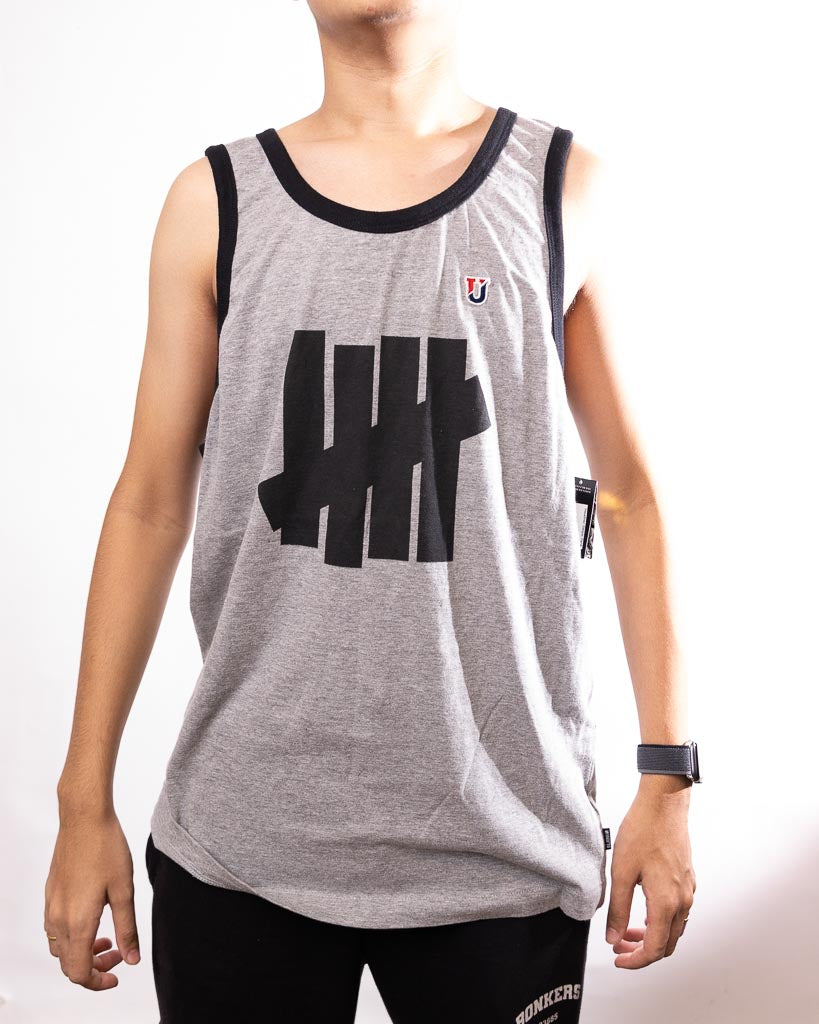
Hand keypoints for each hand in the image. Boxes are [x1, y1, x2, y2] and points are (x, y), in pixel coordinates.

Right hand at [44, 810, 140, 989]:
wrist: (84, 818)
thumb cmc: (106, 848)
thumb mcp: (124, 890)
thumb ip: (127, 928)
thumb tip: (133, 958)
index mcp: (78, 922)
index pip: (80, 972)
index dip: (98, 981)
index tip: (118, 974)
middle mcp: (58, 919)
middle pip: (68, 964)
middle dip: (93, 968)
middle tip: (118, 953)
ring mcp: (51, 906)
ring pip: (60, 948)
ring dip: (82, 952)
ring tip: (109, 937)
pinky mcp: (51, 894)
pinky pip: (55, 930)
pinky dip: (73, 936)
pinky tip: (93, 918)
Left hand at [605, 773, 695, 967]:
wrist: (664, 804)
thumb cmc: (643, 831)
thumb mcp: (621, 872)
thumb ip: (618, 909)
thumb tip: (613, 936)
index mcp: (666, 903)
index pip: (654, 949)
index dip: (635, 960)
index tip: (618, 959)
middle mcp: (682, 901)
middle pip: (667, 944)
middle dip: (642, 951)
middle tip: (619, 946)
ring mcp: (687, 890)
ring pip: (673, 929)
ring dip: (651, 936)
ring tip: (627, 930)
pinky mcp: (687, 879)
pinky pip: (677, 913)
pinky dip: (660, 921)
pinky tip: (642, 912)